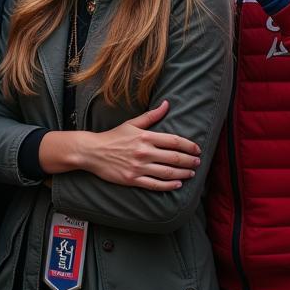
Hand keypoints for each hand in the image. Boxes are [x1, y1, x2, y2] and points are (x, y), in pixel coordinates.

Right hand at [72, 101, 202, 190]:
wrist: (92, 152)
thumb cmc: (113, 137)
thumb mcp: (131, 124)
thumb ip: (151, 116)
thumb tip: (167, 104)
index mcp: (145, 137)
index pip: (174, 141)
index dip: (189, 146)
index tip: (197, 149)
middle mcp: (143, 152)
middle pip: (174, 158)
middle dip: (190, 161)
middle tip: (198, 162)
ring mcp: (138, 167)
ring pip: (168, 172)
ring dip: (183, 173)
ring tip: (191, 173)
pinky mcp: (132, 180)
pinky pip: (155, 185)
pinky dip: (169, 186)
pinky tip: (177, 184)